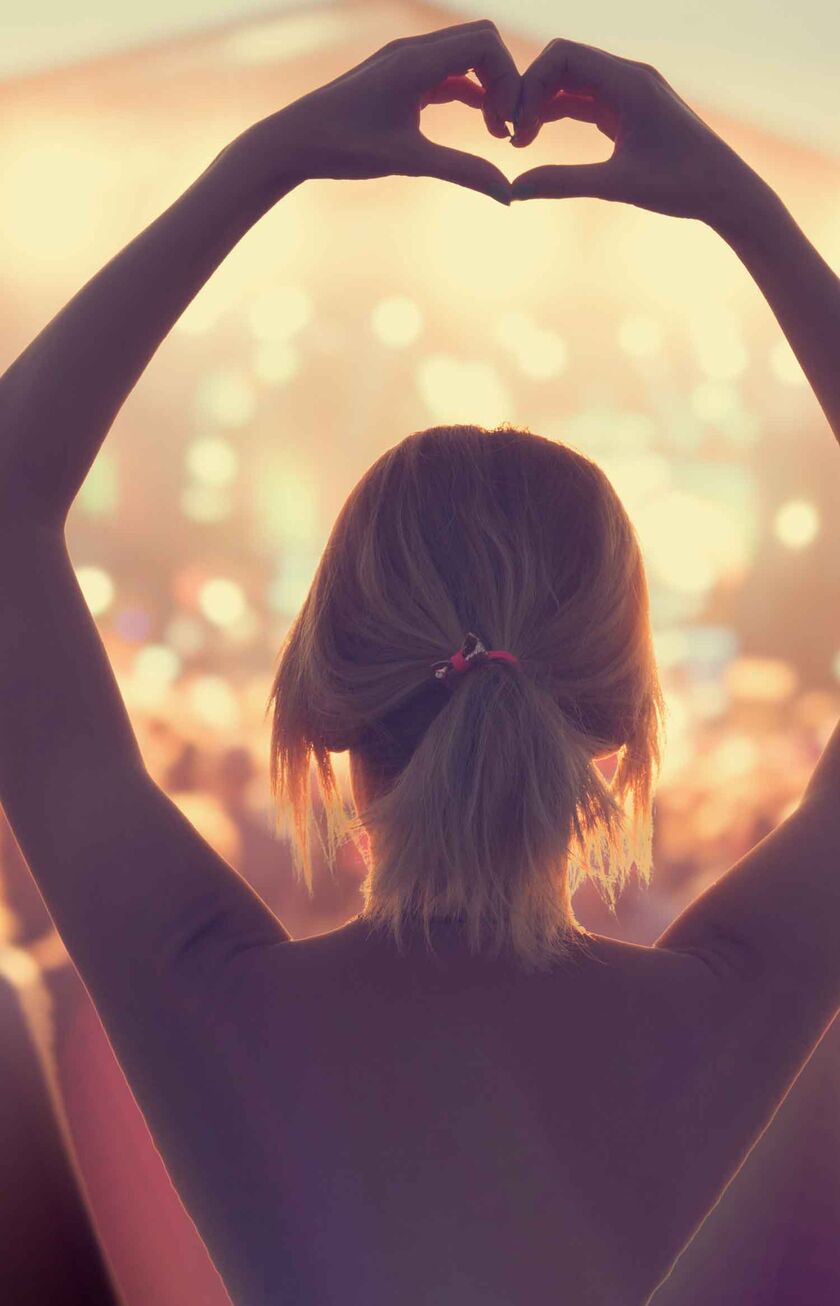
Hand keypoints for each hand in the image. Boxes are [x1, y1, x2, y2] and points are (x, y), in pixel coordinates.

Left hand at [269, 20, 519, 203]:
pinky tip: (479, 124)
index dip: (509, 81)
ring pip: (466, 55)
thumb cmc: (345, 147)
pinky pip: (448, 71)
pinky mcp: (400, 75)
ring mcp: (405, 59)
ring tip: (496, 132)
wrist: (295, 140)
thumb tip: (507, 195)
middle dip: (504, 80)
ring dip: (488, 87)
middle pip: (482, 41)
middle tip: (507, 128)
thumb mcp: (409, 161)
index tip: (508, 125)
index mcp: (415, 60)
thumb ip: (463, 171)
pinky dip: (469, 92)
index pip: (486, 45)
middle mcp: (412, 49)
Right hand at [510, 39, 768, 228]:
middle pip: (562, 63)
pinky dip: (557, 114)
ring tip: (519, 142)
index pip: (562, 56)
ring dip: (541, 105)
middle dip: (530, 93)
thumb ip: (563, 183)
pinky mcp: (628, 109)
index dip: (529, 85)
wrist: (725, 191)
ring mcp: (629, 91)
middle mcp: (628, 76)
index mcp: (629, 81)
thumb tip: (513, 191)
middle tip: (511, 136)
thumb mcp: (617, 186)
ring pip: (571, 82)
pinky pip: (583, 100)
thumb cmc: (681, 186)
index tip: (515, 129)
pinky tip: (537, 140)